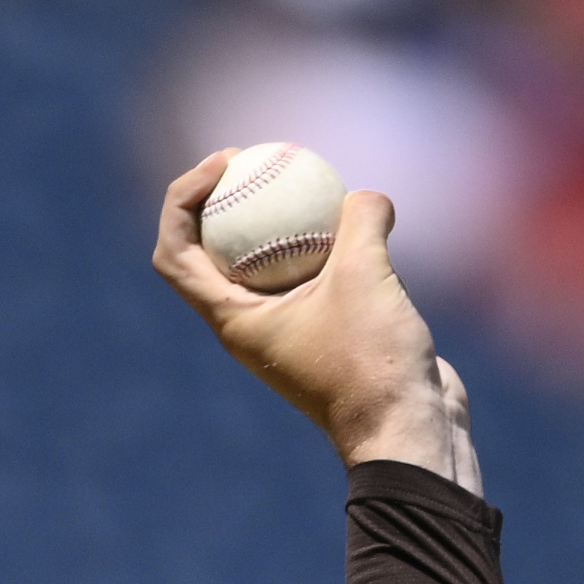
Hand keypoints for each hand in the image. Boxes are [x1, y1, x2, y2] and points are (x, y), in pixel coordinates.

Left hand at [152, 151, 481, 497]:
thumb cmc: (373, 364)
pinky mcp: (329, 327)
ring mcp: (289, 327)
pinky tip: (359, 211)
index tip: (224, 163)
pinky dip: (326, 240)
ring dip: (278, 218)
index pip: (174, 254)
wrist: (409, 429)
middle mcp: (250, 324)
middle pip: (211, 250)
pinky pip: (315, 271)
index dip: (181, 200)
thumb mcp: (366, 277)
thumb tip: (362, 194)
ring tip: (307, 174)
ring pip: (267, 260)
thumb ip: (360, 222)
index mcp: (233, 319)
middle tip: (256, 154)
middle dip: (221, 198)